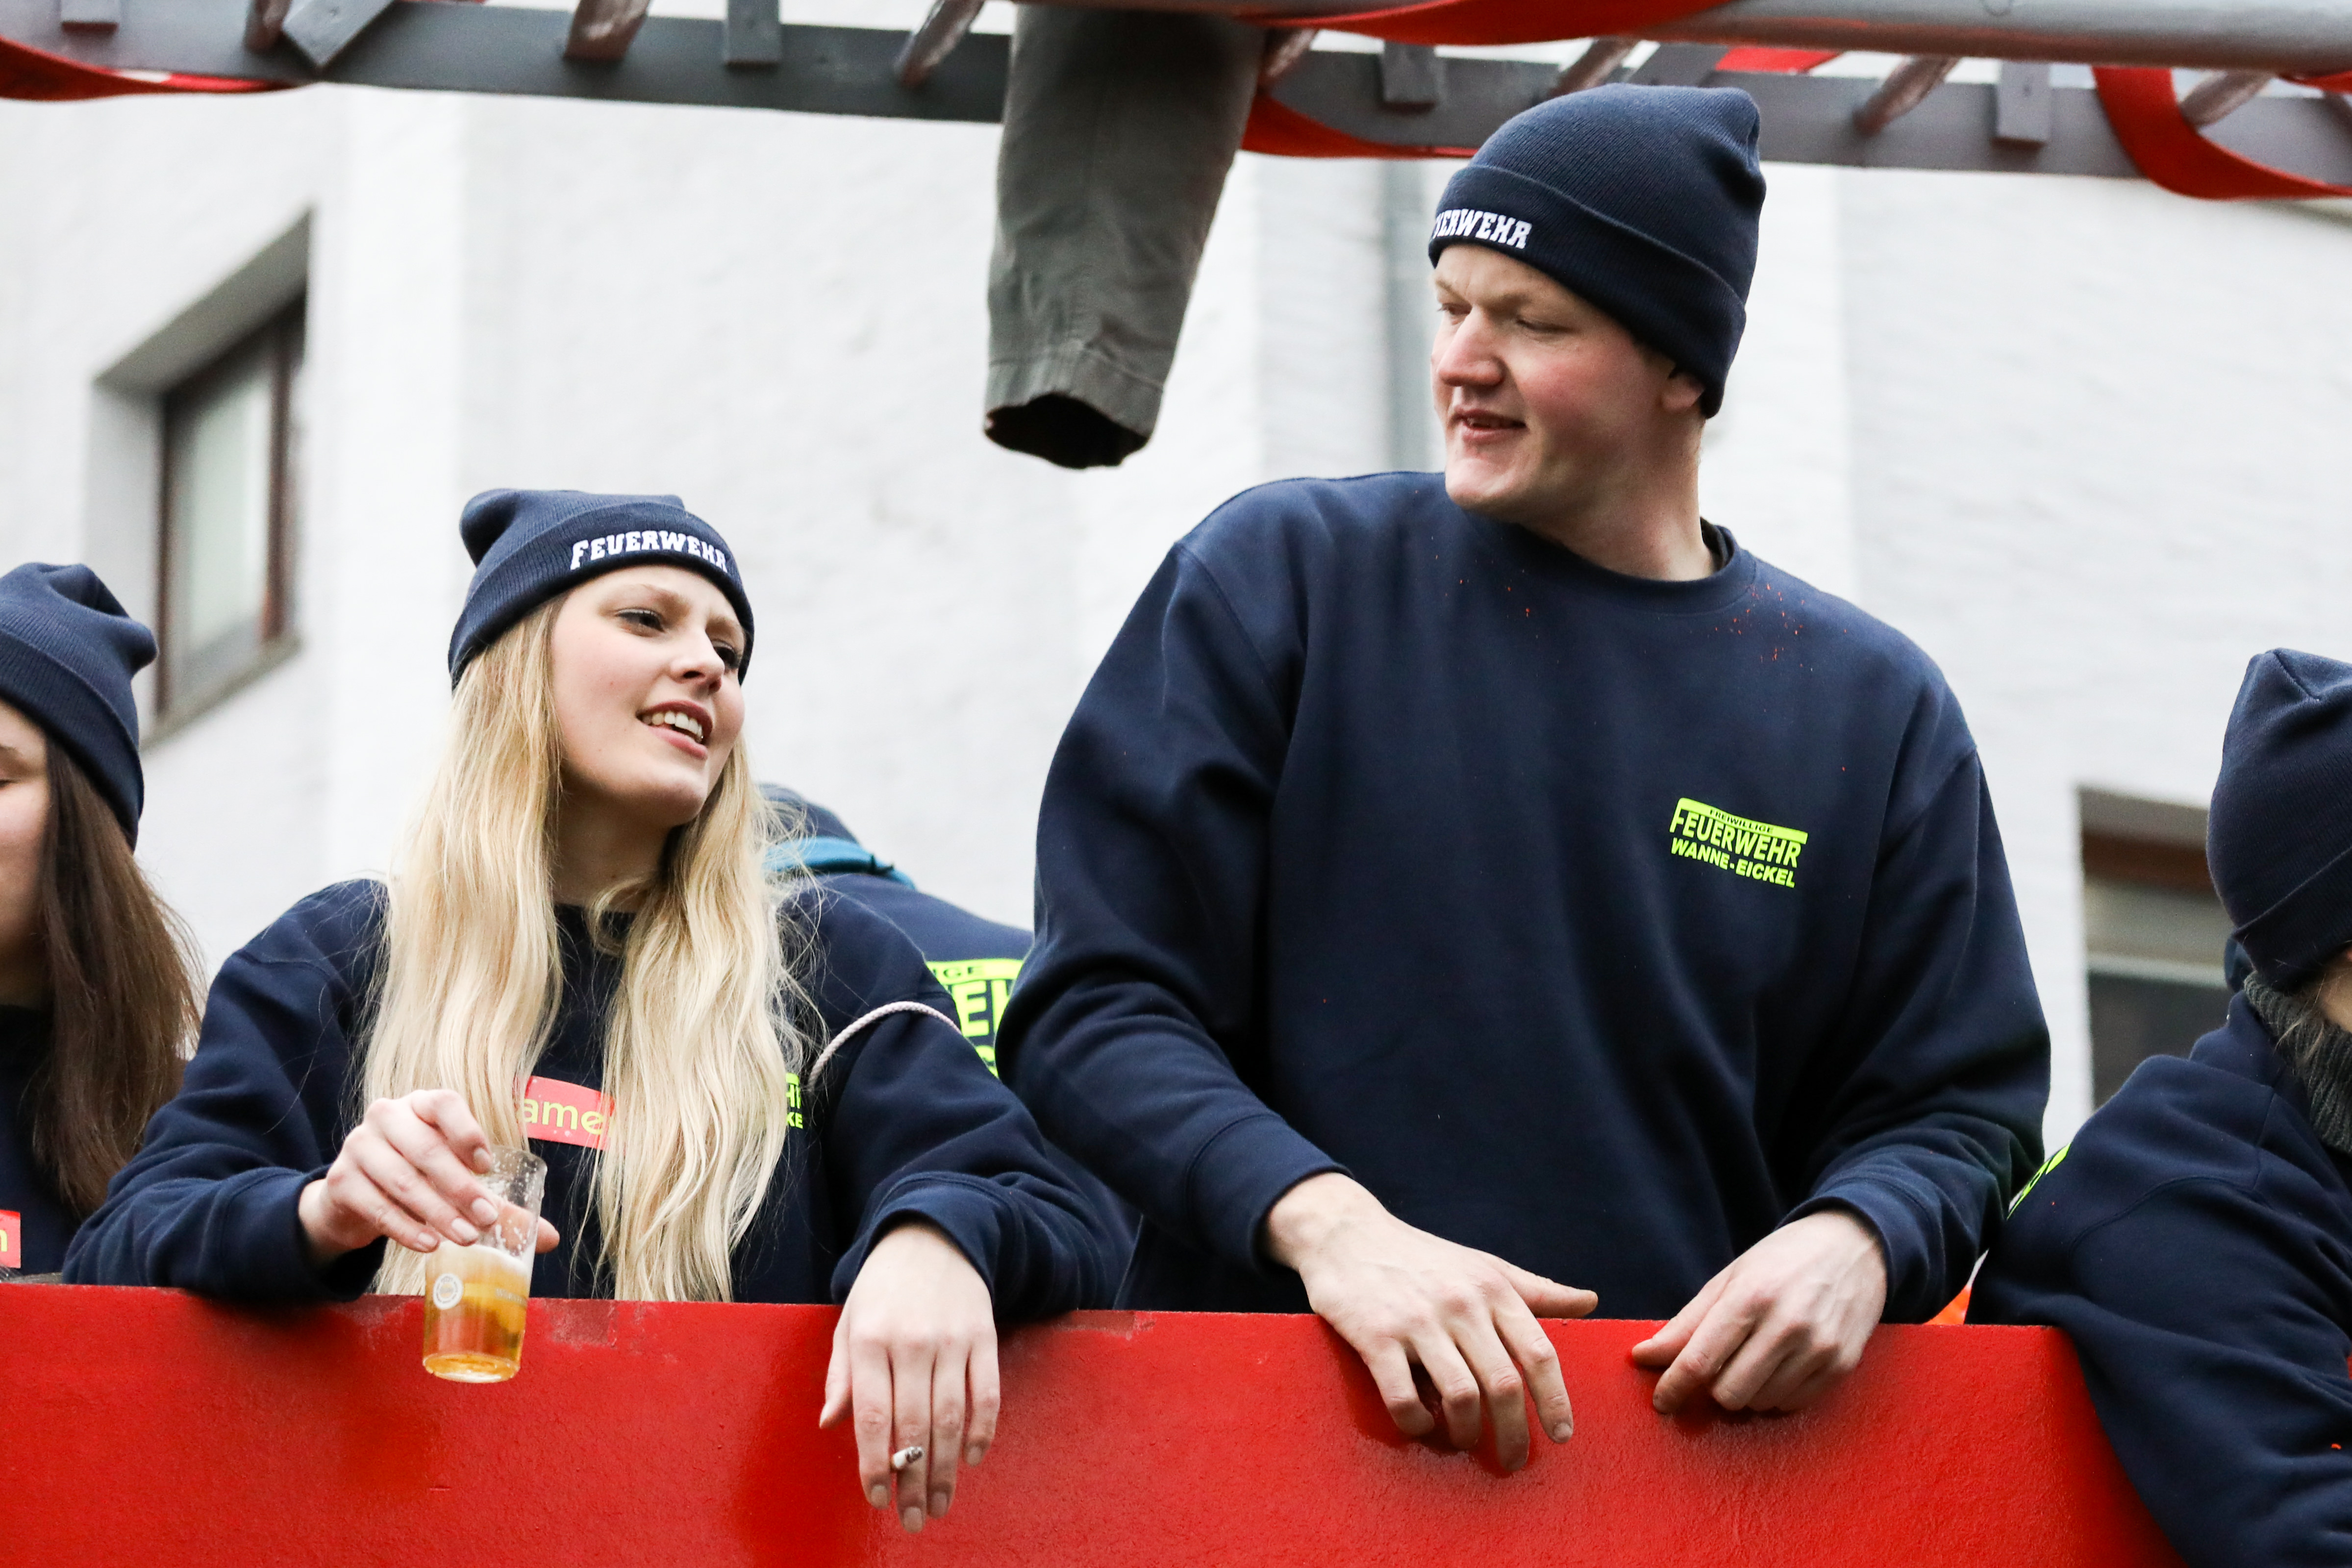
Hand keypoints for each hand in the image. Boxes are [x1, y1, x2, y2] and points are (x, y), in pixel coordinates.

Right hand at [296, 1089, 560, 1265]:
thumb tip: (550, 1239)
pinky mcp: (341, 1181)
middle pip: (426, 1149)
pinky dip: (406, 1228)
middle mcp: (387, 1116)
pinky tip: (429, 1244)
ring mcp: (359, 1146)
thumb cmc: (418, 1177)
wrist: (354, 1195)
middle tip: (487, 1220)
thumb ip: (498, 1203)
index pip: (444, 1103)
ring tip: (466, 1238)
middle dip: (461, 1188)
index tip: (488, 1167)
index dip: (467, 1131)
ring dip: (438, 1212)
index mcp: (420, 1104)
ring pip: (403, 1181)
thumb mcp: (454, 1180)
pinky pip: (377, 1206)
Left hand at [820, 1221, 999, 1533]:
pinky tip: (972, 1458)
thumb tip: (829, 1423)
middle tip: (914, 1518)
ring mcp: (952, 1340)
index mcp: (870, 1340)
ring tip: (941, 1504)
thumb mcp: (849, 1321)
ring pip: (951, 1418)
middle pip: (914, 1426)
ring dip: (947, 1468)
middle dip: (913, 1480)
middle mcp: (911, 1342)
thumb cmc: (883, 1287)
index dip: (875, 1464)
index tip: (878, 1499)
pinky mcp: (984, 1337)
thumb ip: (841, 1374)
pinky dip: (982, 1431)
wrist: (934, 1235)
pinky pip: (988, 1393)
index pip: (872, 1416)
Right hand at [1263, 1173, 1597, 1471]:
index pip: (1538, 1353)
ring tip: (1464, 1442)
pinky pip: (1404, 1397)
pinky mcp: (1376, 1336)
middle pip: (1504, 1384)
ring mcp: (1417, 1320)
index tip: (1561, 1435)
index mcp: (1492, 1288)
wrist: (1348, 1233)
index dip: (1555, 1400)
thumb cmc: (1424, 1257)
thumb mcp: (1484, 1266)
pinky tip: (1421, 1424)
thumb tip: (1591, 1301)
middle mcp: (1461, 1304)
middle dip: (1514, 1433)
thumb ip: (1536, 1290)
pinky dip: (1418, 1423)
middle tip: (1513, 1460)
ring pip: (1460, 1395)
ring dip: (1466, 1432)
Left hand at [1631, 1209, 1887, 1414]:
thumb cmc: (1782, 1260)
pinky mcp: (1841, 1365)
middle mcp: (1787, 1325)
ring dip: (1747, 1389)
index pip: (1701, 1360)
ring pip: (1760, 1403)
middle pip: (1728, 1393)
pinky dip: (1777, 1392)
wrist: (1854, 1246)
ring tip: (1756, 1355)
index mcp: (1751, 1297)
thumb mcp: (1729, 1279)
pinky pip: (1792, 1404)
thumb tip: (1643, 1357)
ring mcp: (1819, 1348)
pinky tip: (1781, 1363)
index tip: (1660, 1401)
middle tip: (1720, 1364)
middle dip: (1714, 1387)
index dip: (1673, 1387)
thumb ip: (1686, 1323)